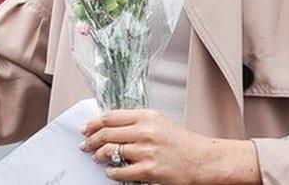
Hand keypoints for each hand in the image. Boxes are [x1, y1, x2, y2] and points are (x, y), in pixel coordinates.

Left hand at [81, 109, 260, 183]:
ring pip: (111, 152)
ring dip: (99, 156)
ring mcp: (147, 151)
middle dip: (91, 140)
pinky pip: (121, 171)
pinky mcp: (150, 170)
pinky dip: (112, 172)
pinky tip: (111, 171)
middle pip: (107, 134)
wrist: (203, 160)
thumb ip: (134, 121)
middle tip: (85, 145)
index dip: (93, 123)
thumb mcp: (158, 122)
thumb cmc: (181, 142)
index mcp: (146, 116)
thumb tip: (108, 125)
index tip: (86, 129)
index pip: (110, 117)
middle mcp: (145, 131)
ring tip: (98, 158)